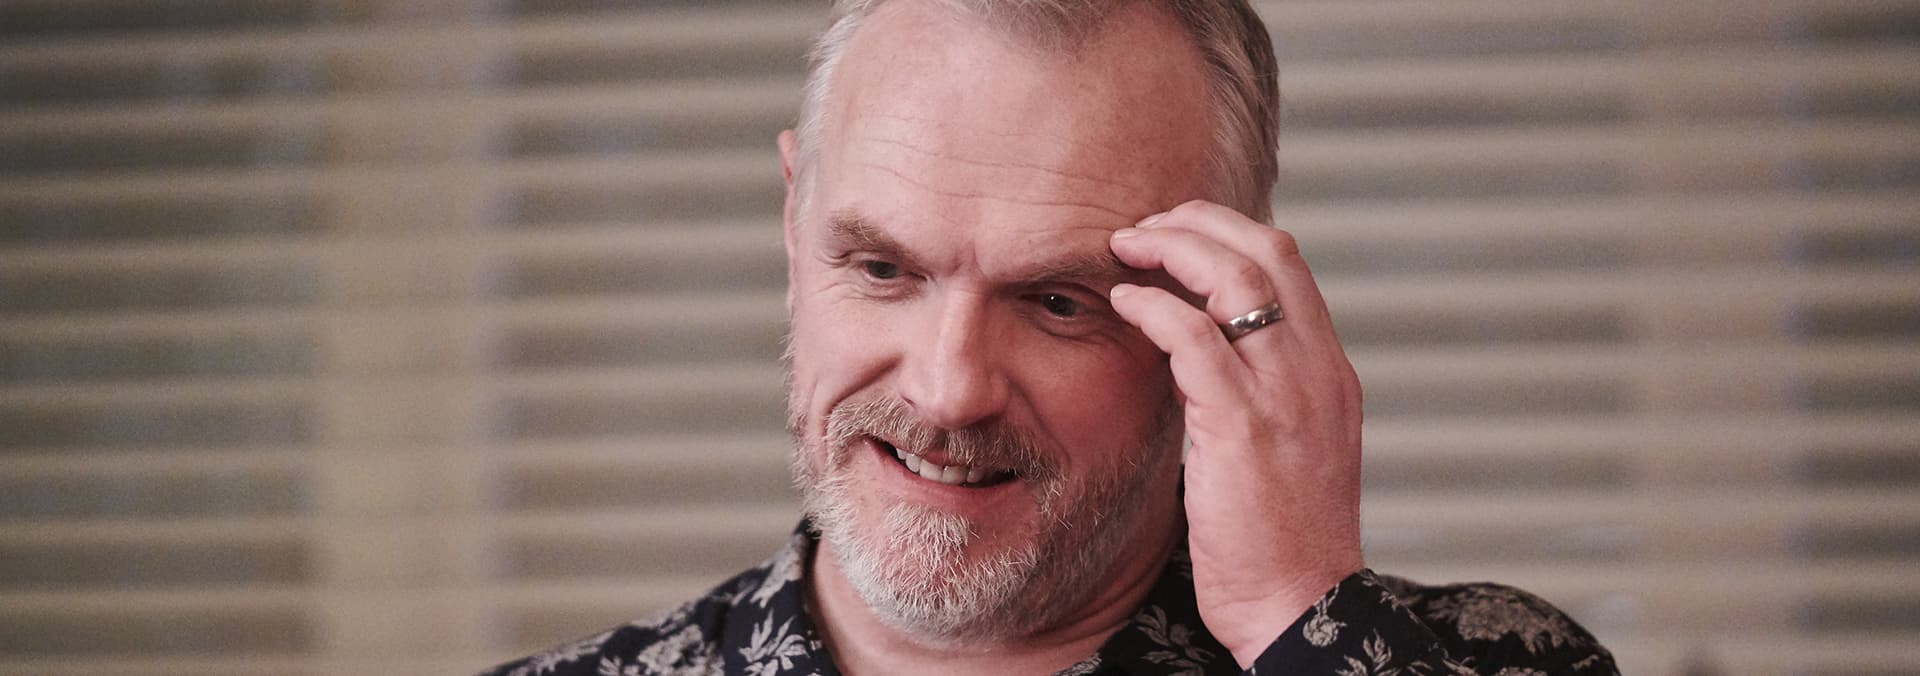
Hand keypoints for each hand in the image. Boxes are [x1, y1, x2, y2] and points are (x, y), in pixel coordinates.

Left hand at [1108, 200, 1364, 666]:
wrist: (1298, 605)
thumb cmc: (1279, 538)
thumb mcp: (1282, 446)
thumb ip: (1253, 389)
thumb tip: (1194, 345)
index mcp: (1329, 371)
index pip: (1289, 264)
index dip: (1227, 232)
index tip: (1175, 235)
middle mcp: (1316, 370)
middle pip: (1268, 250)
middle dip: (1198, 222)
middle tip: (1142, 227)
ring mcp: (1284, 395)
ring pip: (1235, 277)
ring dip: (1171, 248)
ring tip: (1124, 248)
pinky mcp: (1242, 426)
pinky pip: (1194, 338)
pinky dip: (1153, 307)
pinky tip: (1122, 303)